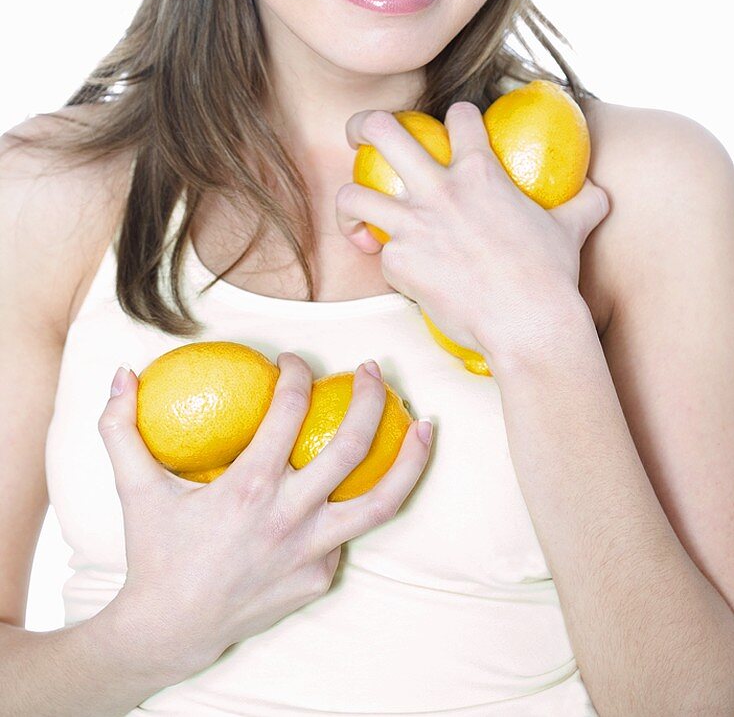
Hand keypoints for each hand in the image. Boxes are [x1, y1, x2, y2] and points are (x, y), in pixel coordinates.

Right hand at [98, 353, 431, 676]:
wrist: (172, 632)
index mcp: (248, 488)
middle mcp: (289, 518)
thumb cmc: (156, 553)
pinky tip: (362, 483)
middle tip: (374, 369)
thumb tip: (120, 374)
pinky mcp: (321, 578)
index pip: (289, 411)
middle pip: (352, 446)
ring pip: (381, 500)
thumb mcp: (133, 488)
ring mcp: (312, 552)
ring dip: (410, 458)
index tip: (297, 361)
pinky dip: (360, 504)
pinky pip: (348, 536)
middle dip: (372, 397)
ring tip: (425, 425)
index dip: (298, 374)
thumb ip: (120, 428)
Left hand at [335, 101, 609, 373]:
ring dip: (350, 205)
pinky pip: (380, 256)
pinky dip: (388, 264)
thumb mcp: (572, 228)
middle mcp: (440, 189)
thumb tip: (600, 193)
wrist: (529, 323)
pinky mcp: (399, 261)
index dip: (456, 118)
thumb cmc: (551, 276)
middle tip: (359, 137)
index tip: (449, 130)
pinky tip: (402, 276)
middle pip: (382, 131)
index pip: (459, 115)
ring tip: (357, 217)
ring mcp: (415, 224)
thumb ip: (582, 203)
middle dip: (362, 126)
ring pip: (352, 195)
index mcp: (481, 170)